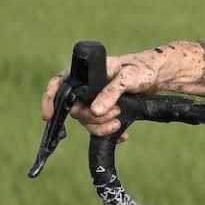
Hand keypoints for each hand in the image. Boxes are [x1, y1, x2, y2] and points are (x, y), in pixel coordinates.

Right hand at [40, 53, 165, 137]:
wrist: (156, 77)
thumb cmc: (140, 69)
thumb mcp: (127, 78)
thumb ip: (111, 93)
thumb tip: (95, 110)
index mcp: (85, 73)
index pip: (58, 84)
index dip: (49, 100)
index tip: (48, 116)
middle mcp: (85, 88)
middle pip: (74, 110)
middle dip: (92, 117)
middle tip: (115, 112)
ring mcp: (94, 101)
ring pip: (86, 122)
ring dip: (101, 127)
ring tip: (119, 122)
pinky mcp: (104, 112)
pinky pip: (99, 128)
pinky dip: (109, 134)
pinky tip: (123, 135)